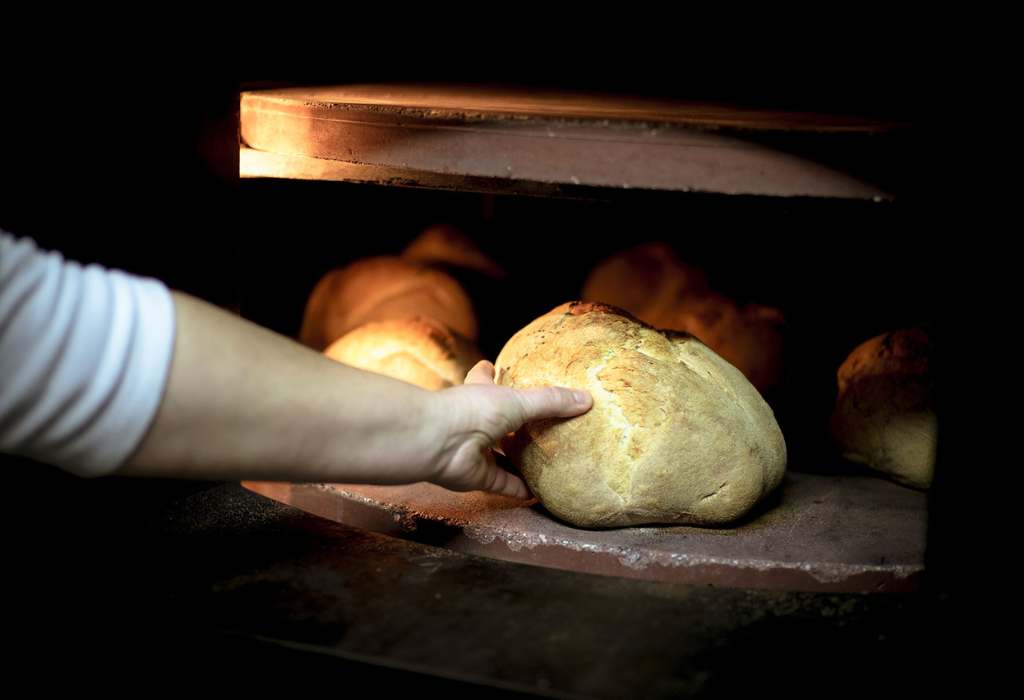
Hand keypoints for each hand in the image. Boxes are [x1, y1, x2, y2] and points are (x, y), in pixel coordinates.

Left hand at [428, 360, 591, 498]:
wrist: (437, 442)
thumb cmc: (472, 410)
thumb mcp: (517, 399)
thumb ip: (550, 401)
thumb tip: (586, 399)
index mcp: (479, 393)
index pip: (483, 377)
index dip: (488, 371)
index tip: (492, 365)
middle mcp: (476, 420)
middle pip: (495, 420)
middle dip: (509, 421)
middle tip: (532, 421)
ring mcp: (476, 450)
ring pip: (500, 456)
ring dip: (516, 460)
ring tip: (543, 461)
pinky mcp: (479, 476)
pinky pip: (503, 485)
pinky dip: (519, 490)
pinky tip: (537, 494)